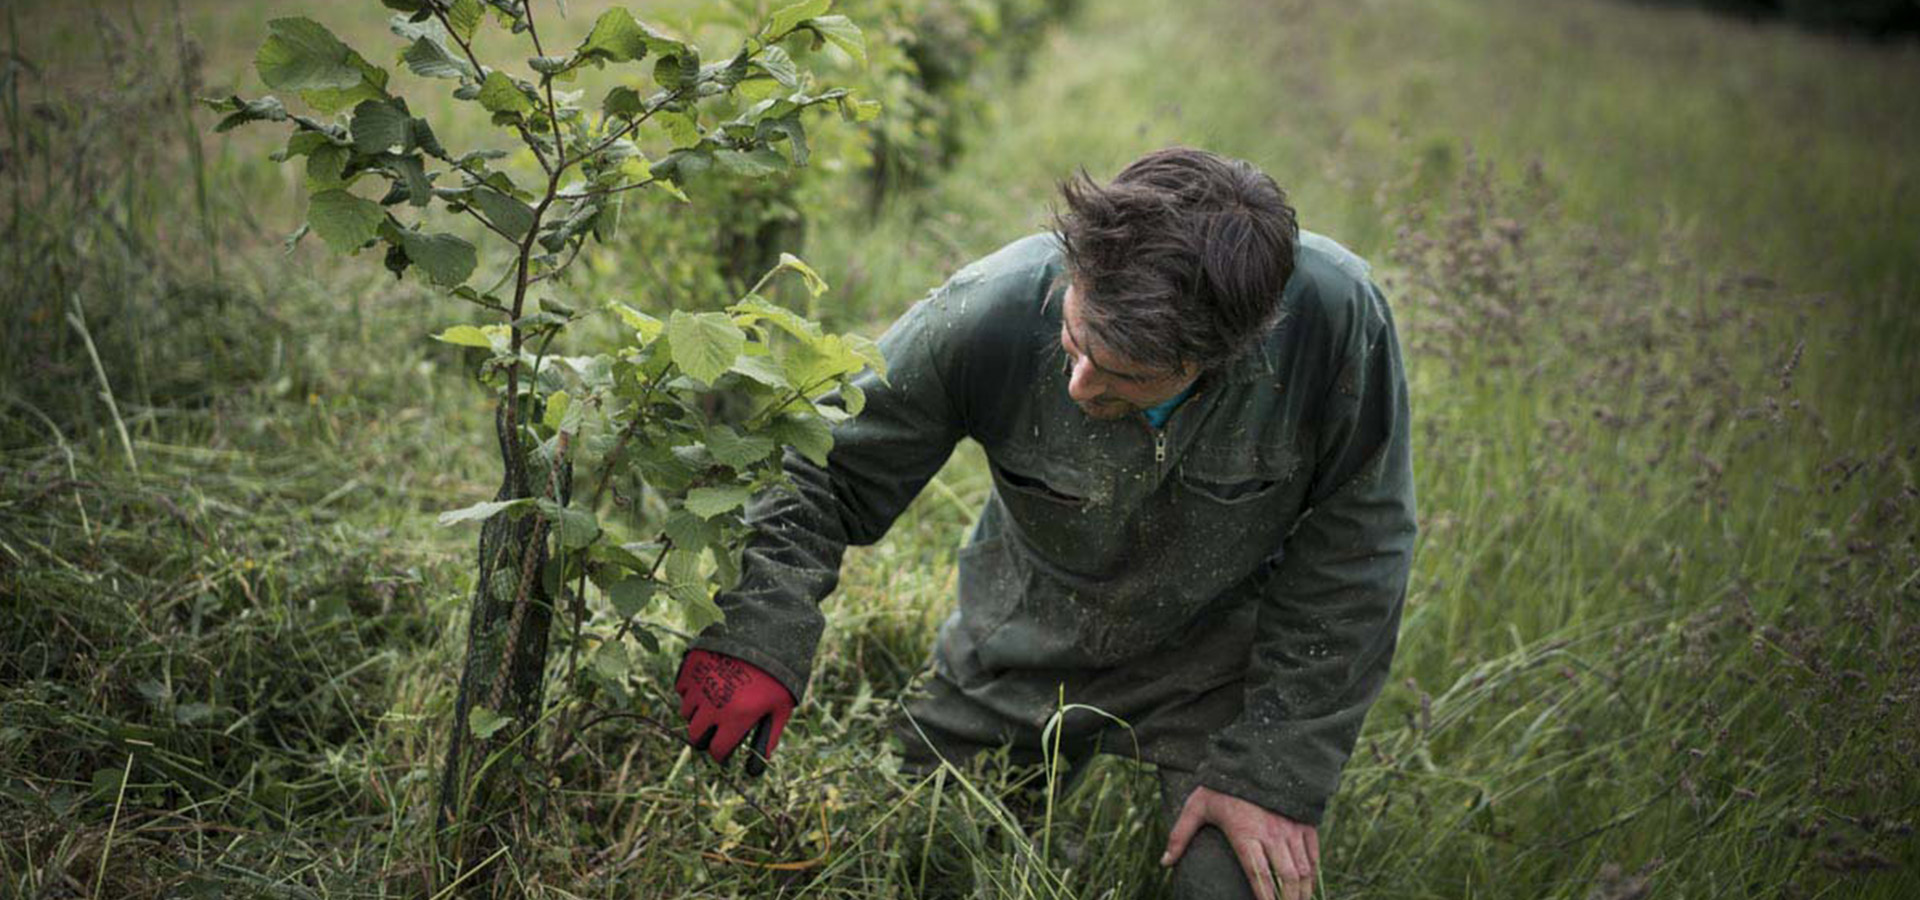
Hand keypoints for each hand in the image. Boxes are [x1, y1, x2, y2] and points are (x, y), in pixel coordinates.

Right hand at [673, 649, 794, 775]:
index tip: (724, 753)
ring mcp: (699, 685)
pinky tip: (709, 683)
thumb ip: (767, 739)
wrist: (766, 629)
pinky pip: (682, 689)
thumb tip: (752, 771)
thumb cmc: (778, 672)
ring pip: (687, 713)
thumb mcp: (780, 707)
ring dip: (698, 714)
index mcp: (737, 718)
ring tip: (716, 703)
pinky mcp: (690, 666)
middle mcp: (713, 705)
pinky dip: (692, 691)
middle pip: (696, 736)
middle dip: (706, 738)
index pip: (717, 751)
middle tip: (716, 731)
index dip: (721, 755)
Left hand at [1161, 784, 1318, 899]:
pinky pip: (1313, 853)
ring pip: (1303, 868)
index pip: (1257, 873)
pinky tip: (1307, 885)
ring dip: (1303, 891)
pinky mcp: (1304, 822)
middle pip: (1286, 877)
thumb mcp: (1196, 806)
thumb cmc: (1222, 784)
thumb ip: (1181, 835)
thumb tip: (1165, 863)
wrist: (1254, 756)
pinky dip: (1313, 873)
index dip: (1264, 896)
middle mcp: (1271, 833)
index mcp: (1245, 832)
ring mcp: (1290, 828)